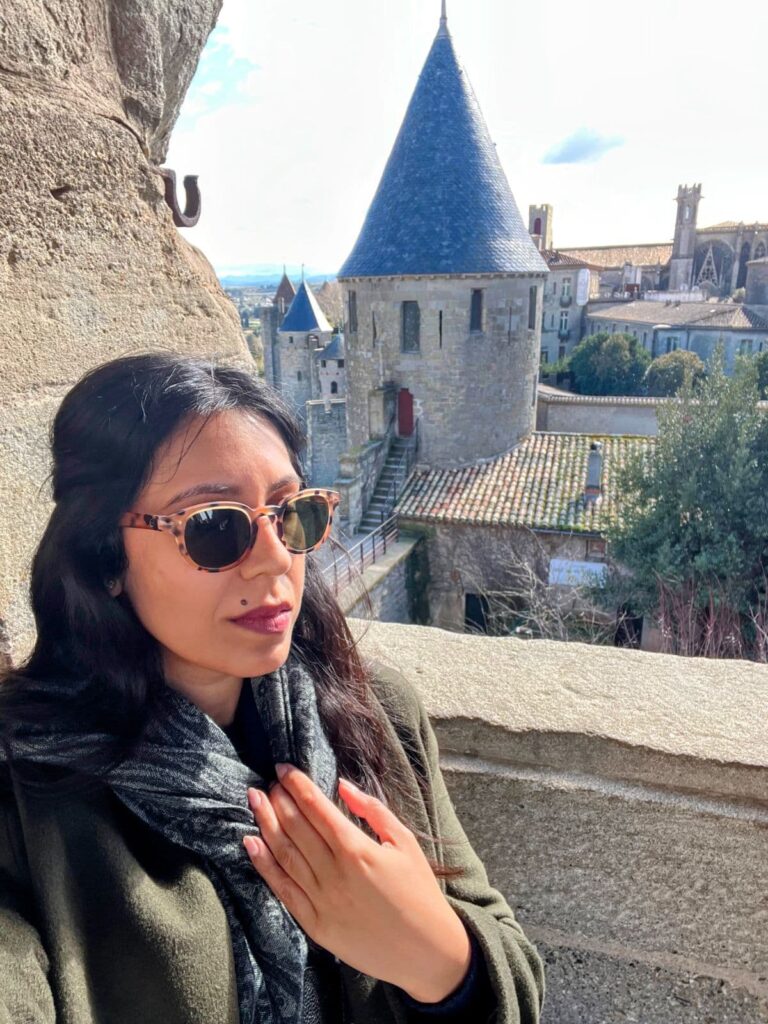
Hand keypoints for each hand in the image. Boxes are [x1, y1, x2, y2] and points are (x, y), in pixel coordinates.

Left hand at [243, 763, 471, 1002]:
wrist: (426, 952)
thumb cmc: (419, 893)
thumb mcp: (405, 843)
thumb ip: (373, 810)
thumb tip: (342, 786)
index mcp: (356, 849)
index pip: (317, 807)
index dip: (297, 784)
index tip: (283, 768)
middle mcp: (334, 872)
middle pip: (296, 826)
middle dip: (278, 799)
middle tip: (268, 781)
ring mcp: (321, 900)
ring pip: (284, 853)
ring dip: (265, 823)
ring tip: (254, 800)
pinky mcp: (314, 924)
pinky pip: (282, 889)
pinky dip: (263, 864)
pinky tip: (251, 843)